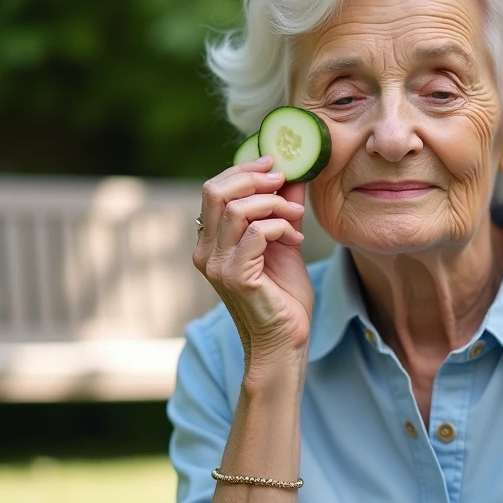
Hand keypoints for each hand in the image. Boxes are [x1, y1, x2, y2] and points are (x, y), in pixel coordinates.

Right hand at [194, 156, 313, 369]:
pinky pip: (257, 233)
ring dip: (273, 203)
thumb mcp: (283, 241)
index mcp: (210, 240)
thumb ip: (281, 207)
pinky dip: (281, 226)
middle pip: (216, 192)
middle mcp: (206, 251)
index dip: (242, 170)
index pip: (214, 190)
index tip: (273, 163)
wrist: (286, 339)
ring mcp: (217, 265)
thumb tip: (291, 172)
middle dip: (253, 177)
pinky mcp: (236, 276)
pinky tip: (295, 238)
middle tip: (283, 179)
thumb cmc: (283, 294)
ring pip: (237, 209)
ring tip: (296, 215)